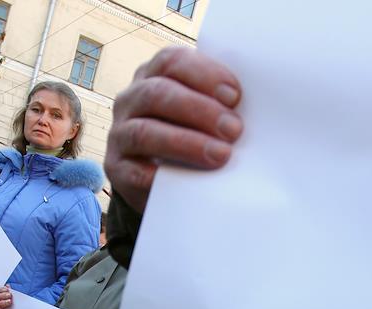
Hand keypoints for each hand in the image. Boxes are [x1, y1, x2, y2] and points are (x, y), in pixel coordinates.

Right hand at [107, 48, 242, 212]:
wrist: (162, 177)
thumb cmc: (191, 133)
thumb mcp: (202, 113)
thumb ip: (218, 104)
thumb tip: (255, 109)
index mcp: (153, 75)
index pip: (172, 62)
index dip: (204, 75)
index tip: (235, 96)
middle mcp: (131, 100)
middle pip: (158, 94)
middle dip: (200, 110)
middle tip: (234, 130)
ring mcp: (120, 134)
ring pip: (145, 132)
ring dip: (186, 143)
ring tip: (221, 155)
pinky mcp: (116, 168)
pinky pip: (135, 172)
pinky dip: (160, 177)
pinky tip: (186, 182)